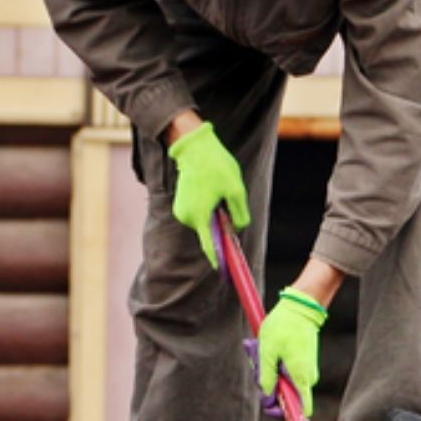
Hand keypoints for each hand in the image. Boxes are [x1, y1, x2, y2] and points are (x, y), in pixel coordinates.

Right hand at [167, 121, 248, 267]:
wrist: (193, 146)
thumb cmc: (215, 165)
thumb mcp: (236, 189)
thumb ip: (239, 214)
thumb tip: (237, 229)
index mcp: (200, 216)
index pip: (211, 247)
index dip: (221, 261)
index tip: (227, 274)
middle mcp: (187, 218)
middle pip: (210, 234)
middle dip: (222, 228)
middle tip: (228, 205)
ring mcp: (182, 212)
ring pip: (205, 224)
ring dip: (215, 216)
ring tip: (218, 192)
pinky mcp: (181, 206)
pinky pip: (199, 215)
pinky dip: (208, 210)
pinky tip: (211, 191)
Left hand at [258, 289, 327, 415]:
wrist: (300, 307)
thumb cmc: (283, 327)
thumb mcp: (267, 351)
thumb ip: (266, 377)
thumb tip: (267, 396)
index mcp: (300, 377)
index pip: (300, 410)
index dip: (284, 413)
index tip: (269, 407)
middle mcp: (306, 378)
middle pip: (284, 395)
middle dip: (267, 385)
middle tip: (256, 363)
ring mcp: (304, 370)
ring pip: (281, 382)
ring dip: (267, 371)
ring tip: (259, 351)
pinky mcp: (301, 363)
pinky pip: (284, 371)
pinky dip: (273, 364)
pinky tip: (265, 349)